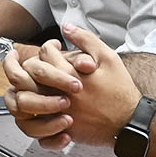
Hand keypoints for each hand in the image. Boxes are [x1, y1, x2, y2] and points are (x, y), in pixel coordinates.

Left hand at [9, 26, 140, 145]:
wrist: (129, 121)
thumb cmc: (120, 90)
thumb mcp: (108, 58)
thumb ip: (86, 40)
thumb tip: (67, 27)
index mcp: (70, 74)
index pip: (45, 54)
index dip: (48, 46)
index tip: (54, 48)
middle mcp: (59, 93)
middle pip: (30, 74)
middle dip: (31, 65)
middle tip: (38, 64)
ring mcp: (58, 113)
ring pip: (26, 98)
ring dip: (27, 88)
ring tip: (33, 83)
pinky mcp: (60, 129)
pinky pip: (35, 123)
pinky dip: (33, 113)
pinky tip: (38, 106)